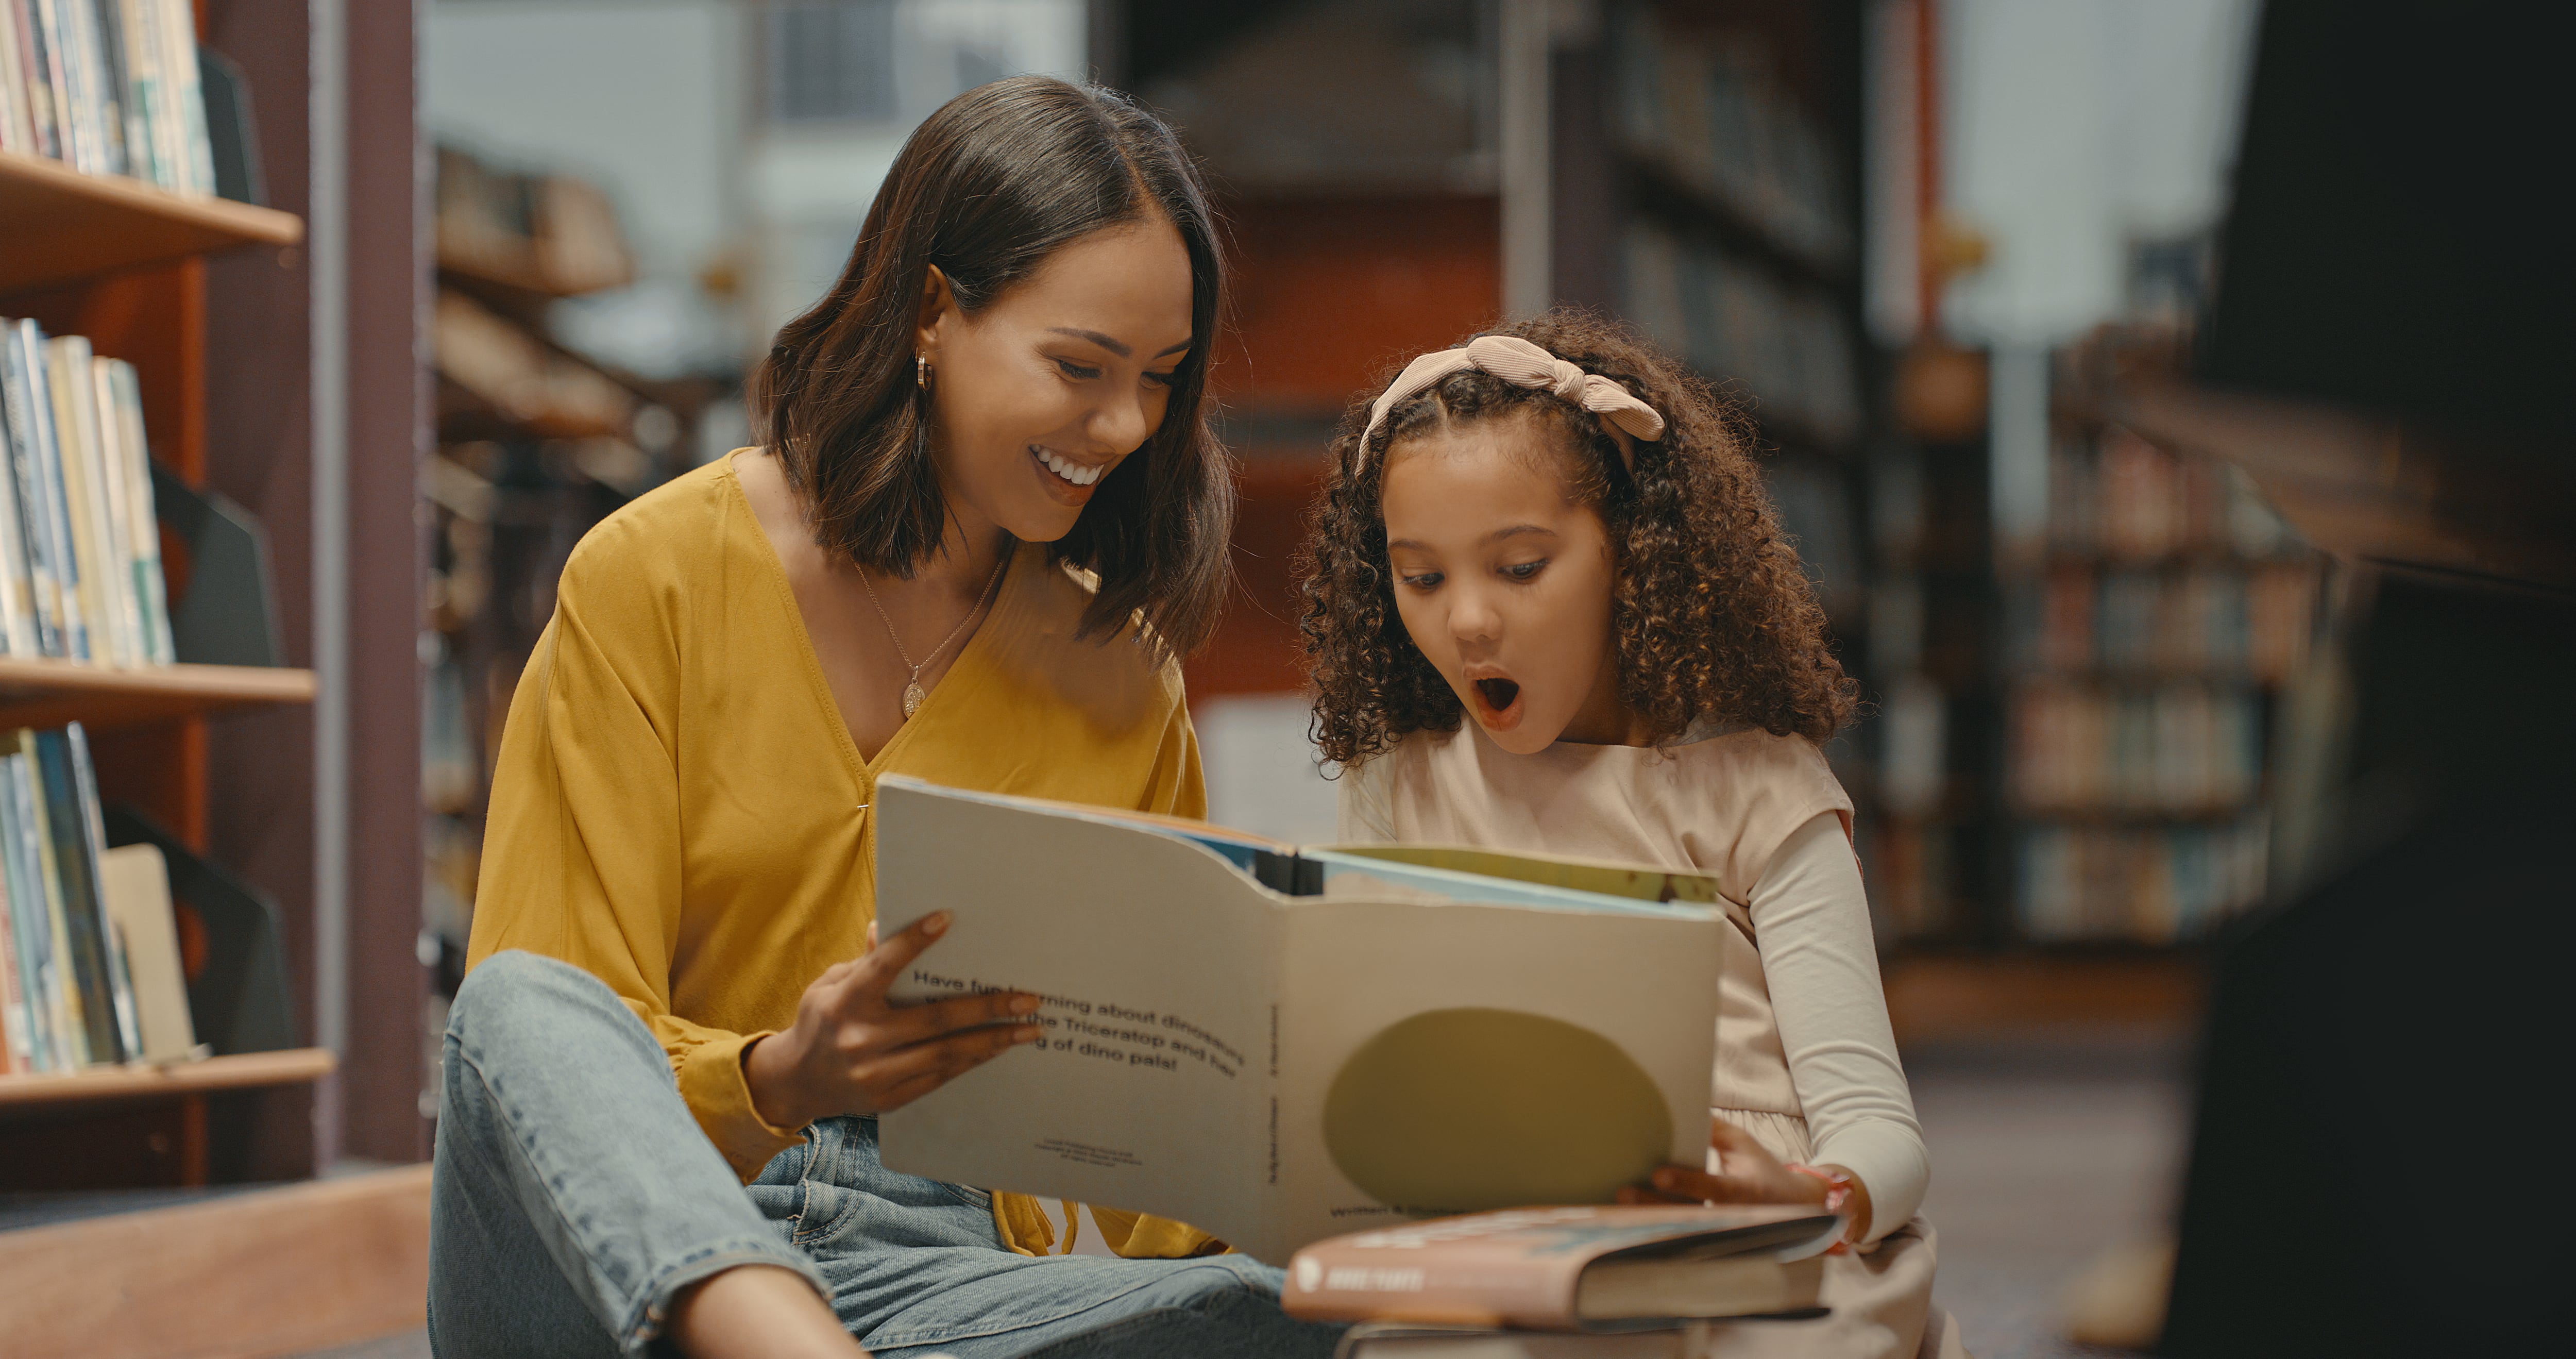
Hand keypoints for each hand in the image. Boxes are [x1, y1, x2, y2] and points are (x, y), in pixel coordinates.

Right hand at [744, 912, 1041, 1129]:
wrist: (796, 1082)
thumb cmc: (821, 1021)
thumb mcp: (830, 985)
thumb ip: (863, 962)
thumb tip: (882, 925)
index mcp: (845, 1002)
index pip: (882, 966)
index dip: (913, 942)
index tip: (946, 919)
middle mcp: (861, 1039)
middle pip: (935, 1020)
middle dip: (987, 1008)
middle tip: (1028, 998)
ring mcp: (876, 1074)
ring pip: (945, 1054)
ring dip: (992, 1041)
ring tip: (1028, 1028)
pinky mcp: (889, 1098)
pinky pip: (940, 1077)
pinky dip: (971, 1061)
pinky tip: (997, 1048)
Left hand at [1618, 1116, 1872, 1242]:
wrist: (1789, 1208)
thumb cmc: (1761, 1169)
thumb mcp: (1744, 1144)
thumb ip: (1714, 1130)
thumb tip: (1683, 1110)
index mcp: (1743, 1190)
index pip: (1712, 1188)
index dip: (1686, 1182)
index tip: (1658, 1174)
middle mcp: (1728, 1216)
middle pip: (1687, 1213)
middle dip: (1654, 1205)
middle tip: (1623, 1193)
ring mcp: (1716, 1230)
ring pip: (1679, 1226)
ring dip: (1647, 1216)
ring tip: (1617, 1203)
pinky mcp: (1705, 1236)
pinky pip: (1677, 1230)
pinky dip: (1654, 1222)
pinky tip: (1626, 1214)